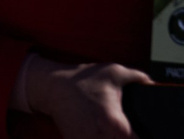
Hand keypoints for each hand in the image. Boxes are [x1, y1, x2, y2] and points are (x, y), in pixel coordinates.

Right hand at [20, 56, 150, 138]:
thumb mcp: (113, 72)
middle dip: (125, 137)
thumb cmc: (83, 80)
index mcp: (116, 124)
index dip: (139, 136)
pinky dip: (97, 137)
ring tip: (106, 127)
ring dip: (110, 138)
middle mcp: (102, 137)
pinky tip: (96, 130)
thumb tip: (152, 84)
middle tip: (121, 127)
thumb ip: (138, 77)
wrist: (52, 86)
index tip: (135, 130)